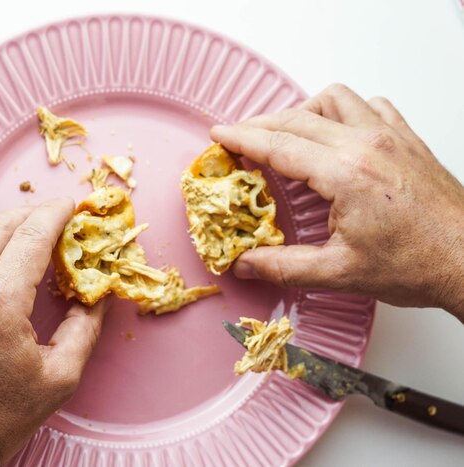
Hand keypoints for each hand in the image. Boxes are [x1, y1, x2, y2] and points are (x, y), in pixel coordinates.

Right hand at [211, 84, 463, 318]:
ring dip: (303, 110)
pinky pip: (371, 106)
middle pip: (298, 118)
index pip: (279, 145)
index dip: (242, 138)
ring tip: (287, 132)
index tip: (219, 135)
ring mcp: (391, 137)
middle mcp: (367, 145)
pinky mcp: (408, 140)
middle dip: (260, 124)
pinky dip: (345, 111)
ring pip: (335, 99)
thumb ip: (284, 267)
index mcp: (346, 174)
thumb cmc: (416, 265)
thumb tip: (245, 265)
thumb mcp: (340, 272)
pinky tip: (338, 132)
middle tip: (238, 137)